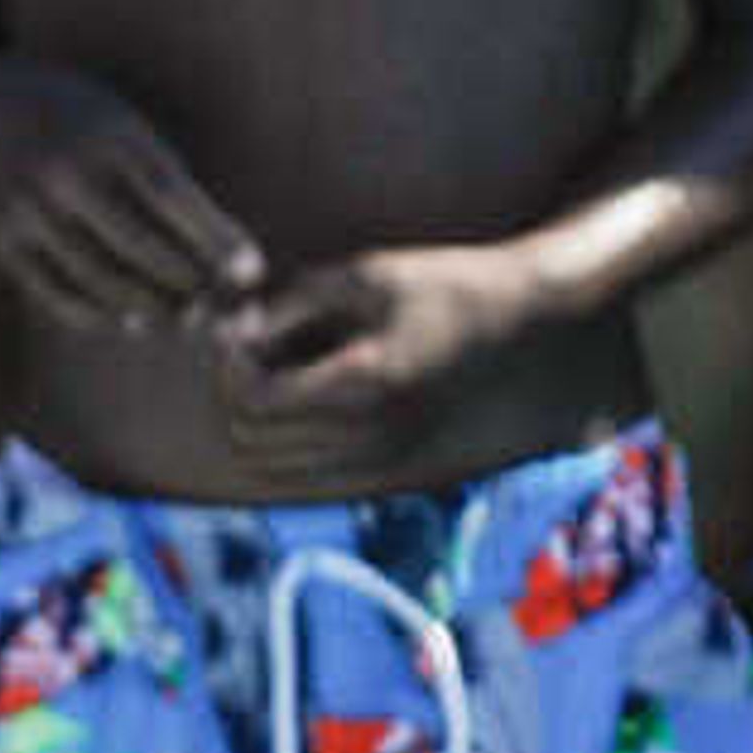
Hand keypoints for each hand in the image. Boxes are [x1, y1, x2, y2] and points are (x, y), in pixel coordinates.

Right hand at [0, 68, 267, 326]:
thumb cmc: (84, 123)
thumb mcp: (125, 130)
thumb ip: (164, 183)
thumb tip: (221, 256)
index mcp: (105, 132)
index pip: (169, 193)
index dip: (213, 237)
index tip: (251, 270)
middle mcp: (63, 168)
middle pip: (136, 242)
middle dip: (186, 282)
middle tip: (222, 309)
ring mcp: (27, 206)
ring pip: (97, 276)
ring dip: (148, 308)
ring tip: (184, 319)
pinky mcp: (2, 238)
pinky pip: (55, 292)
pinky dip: (98, 315)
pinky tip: (130, 321)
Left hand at [205, 242, 517, 458]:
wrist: (522, 325)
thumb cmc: (444, 285)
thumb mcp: (365, 275)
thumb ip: (292, 305)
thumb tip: (234, 336)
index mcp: (364, 383)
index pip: (253, 401)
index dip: (230, 364)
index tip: (245, 327)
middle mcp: (370, 436)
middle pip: (250, 443)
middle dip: (237, 395)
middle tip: (255, 349)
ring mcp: (380, 462)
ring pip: (271, 469)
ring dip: (259, 425)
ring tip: (281, 372)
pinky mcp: (388, 472)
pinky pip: (306, 477)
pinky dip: (286, 446)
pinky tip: (308, 399)